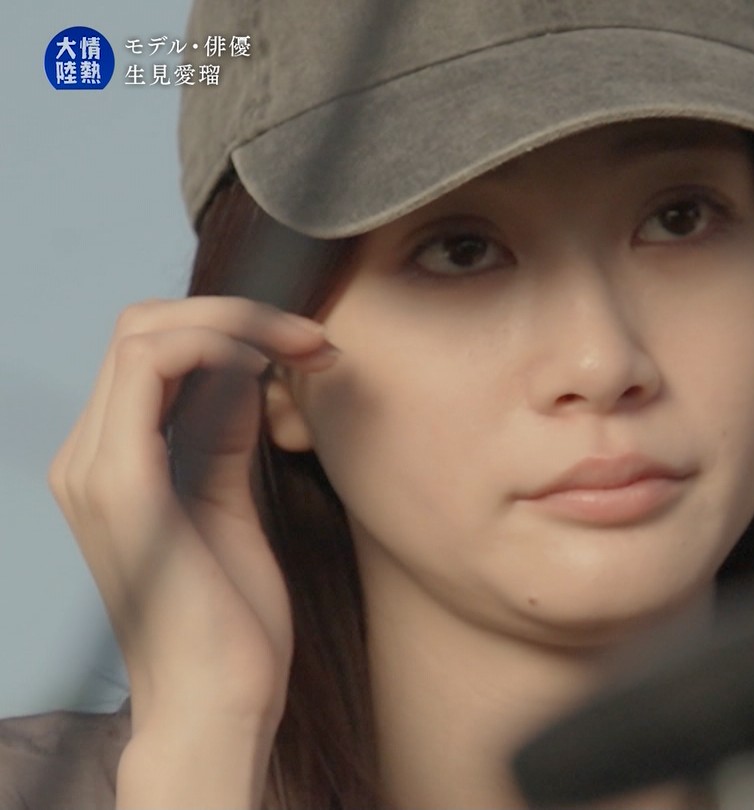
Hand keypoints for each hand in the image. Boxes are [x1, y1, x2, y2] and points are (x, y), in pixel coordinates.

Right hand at [48, 296, 336, 736]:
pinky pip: (151, 368)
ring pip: (143, 333)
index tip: (308, 346)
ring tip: (303, 349)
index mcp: (109, 465)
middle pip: (142, 327)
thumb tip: (244, 375)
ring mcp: (94, 469)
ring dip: (236, 324)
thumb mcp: (229, 506)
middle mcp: (86, 460)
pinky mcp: (121, 483)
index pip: (149, 351)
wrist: (219, 700)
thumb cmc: (230, 621)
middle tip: (313, 340)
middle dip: (239, 317)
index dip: (231, 328)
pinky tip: (269, 368)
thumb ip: (220, 440)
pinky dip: (216, 347)